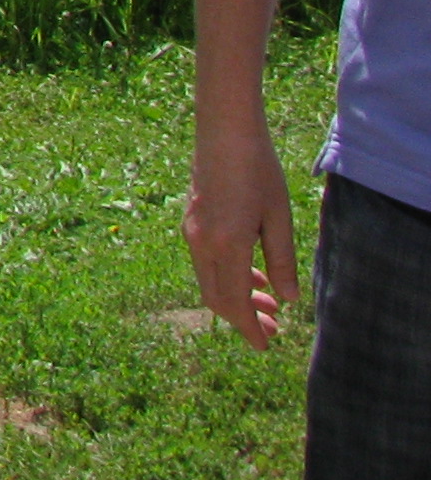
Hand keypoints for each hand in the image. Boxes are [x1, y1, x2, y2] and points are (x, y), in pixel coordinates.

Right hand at [184, 121, 300, 348]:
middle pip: (216, 298)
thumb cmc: (259, 172)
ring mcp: (193, 233)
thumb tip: (287, 298)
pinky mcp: (192, 223)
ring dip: (237, 298)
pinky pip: (206, 263)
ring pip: (210, 281)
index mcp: (226, 246)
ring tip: (269, 304)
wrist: (224, 133)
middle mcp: (202, 243)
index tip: (265, 346)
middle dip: (244, 319)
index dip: (249, 328)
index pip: (234, 302)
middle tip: (274, 330)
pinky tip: (253, 274)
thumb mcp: (279, 218)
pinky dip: (228, 278)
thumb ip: (282, 261)